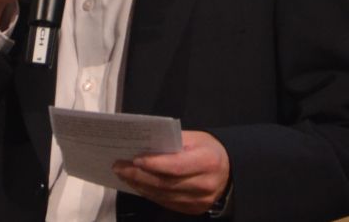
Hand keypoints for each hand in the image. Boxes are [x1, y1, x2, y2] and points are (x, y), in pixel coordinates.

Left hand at [113, 131, 230, 215]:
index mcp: (208, 161)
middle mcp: (204, 184)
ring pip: (162, 195)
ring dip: (140, 185)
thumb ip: (174, 141)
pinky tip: (138, 184)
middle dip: (139, 175)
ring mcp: (198, 201)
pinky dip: (149, 193)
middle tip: (119, 166)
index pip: (176, 166)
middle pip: (165, 183)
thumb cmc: (209, 150)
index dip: (154, 164)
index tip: (134, 158)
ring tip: (124, 174)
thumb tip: (146, 144)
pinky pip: (165, 203)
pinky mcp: (192, 210)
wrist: (229, 172)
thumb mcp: (198, 138)